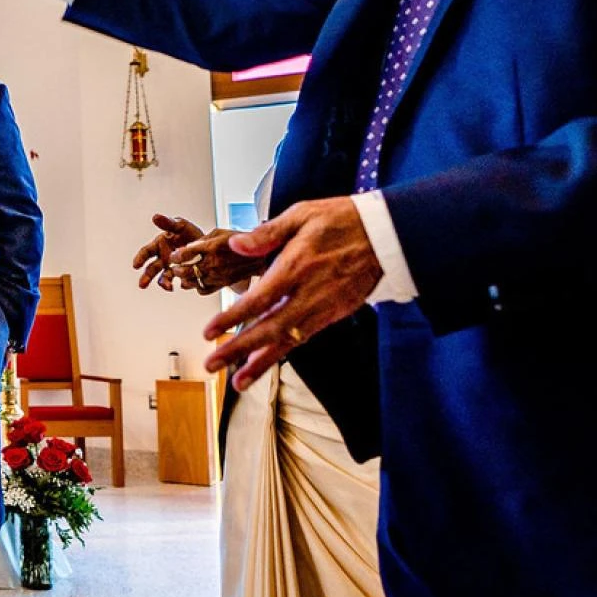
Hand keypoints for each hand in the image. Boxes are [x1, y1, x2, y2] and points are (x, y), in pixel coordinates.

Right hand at [132, 213, 206, 290]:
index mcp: (159, 245)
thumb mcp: (181, 226)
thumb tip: (155, 216)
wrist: (208, 245)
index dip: (140, 258)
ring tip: (168, 287)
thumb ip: (168, 223)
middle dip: (146, 276)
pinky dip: (175, 283)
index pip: (146, 252)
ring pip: (162, 277)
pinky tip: (176, 286)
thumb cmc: (191, 232)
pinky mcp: (181, 274)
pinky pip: (175, 281)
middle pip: (151, 268)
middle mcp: (163, 257)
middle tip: (142, 285)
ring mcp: (171, 267)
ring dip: (163, 283)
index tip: (135, 265)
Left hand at [169, 229, 266, 293]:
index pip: (185, 254)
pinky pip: (202, 290)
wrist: (261, 256)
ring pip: (191, 283)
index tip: (174, 256)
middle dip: (177, 269)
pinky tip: (198, 280)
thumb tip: (187, 247)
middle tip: (176, 267)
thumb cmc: (240, 241)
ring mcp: (218, 276)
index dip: (175, 256)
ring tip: (184, 274)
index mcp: (212, 246)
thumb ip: (202, 240)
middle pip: (185, 271)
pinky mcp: (222, 284)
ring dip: (184, 279)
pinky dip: (197, 286)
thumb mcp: (219, 232)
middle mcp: (214, 263)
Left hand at [202, 198, 383, 389]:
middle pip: (268, 329)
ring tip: (238, 381)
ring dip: (261, 363)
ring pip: (287, 341)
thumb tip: (236, 245)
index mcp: (296, 266)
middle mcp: (308, 293)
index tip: (209, 331)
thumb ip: (267, 233)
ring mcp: (324, 307)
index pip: (258, 300)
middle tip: (212, 365)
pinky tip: (266, 362)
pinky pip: (304, 337)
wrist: (388, 234)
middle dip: (238, 350)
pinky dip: (284, 352)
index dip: (231, 318)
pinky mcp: (335, 314)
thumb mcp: (302, 214)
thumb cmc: (343, 220)